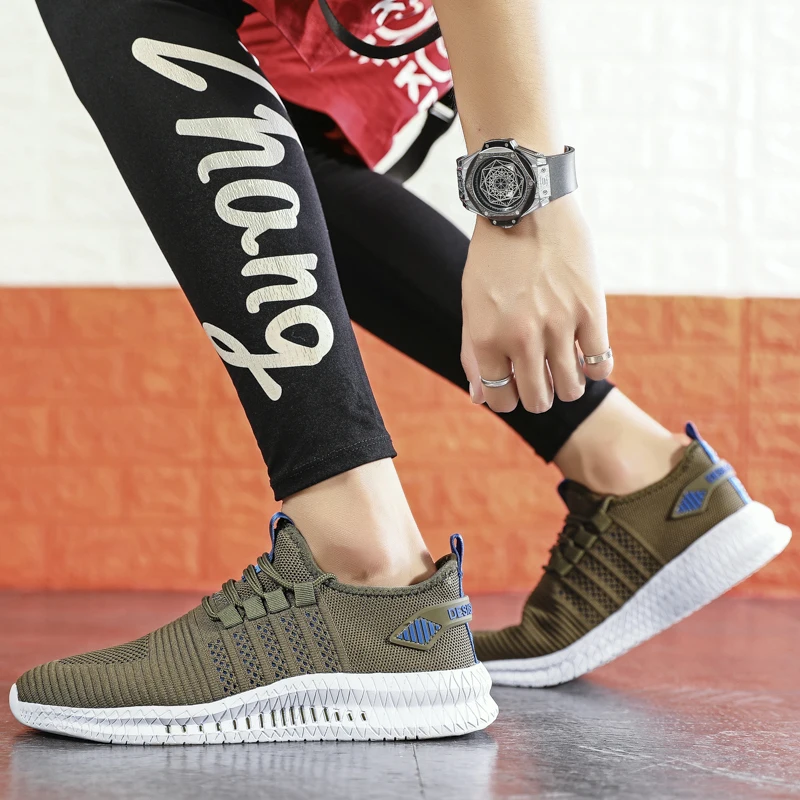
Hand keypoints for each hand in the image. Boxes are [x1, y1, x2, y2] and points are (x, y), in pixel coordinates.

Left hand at [461, 195, 612, 412]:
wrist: (527, 205)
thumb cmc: (493, 258)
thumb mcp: (472, 305)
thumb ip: (473, 353)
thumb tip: (481, 398)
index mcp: (486, 338)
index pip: (499, 399)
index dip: (506, 398)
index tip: (513, 385)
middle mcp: (521, 337)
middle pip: (537, 401)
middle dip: (537, 396)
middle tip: (540, 378)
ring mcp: (559, 325)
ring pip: (570, 390)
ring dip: (567, 386)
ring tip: (563, 367)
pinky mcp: (591, 310)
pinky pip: (600, 365)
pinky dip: (594, 370)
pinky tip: (586, 355)